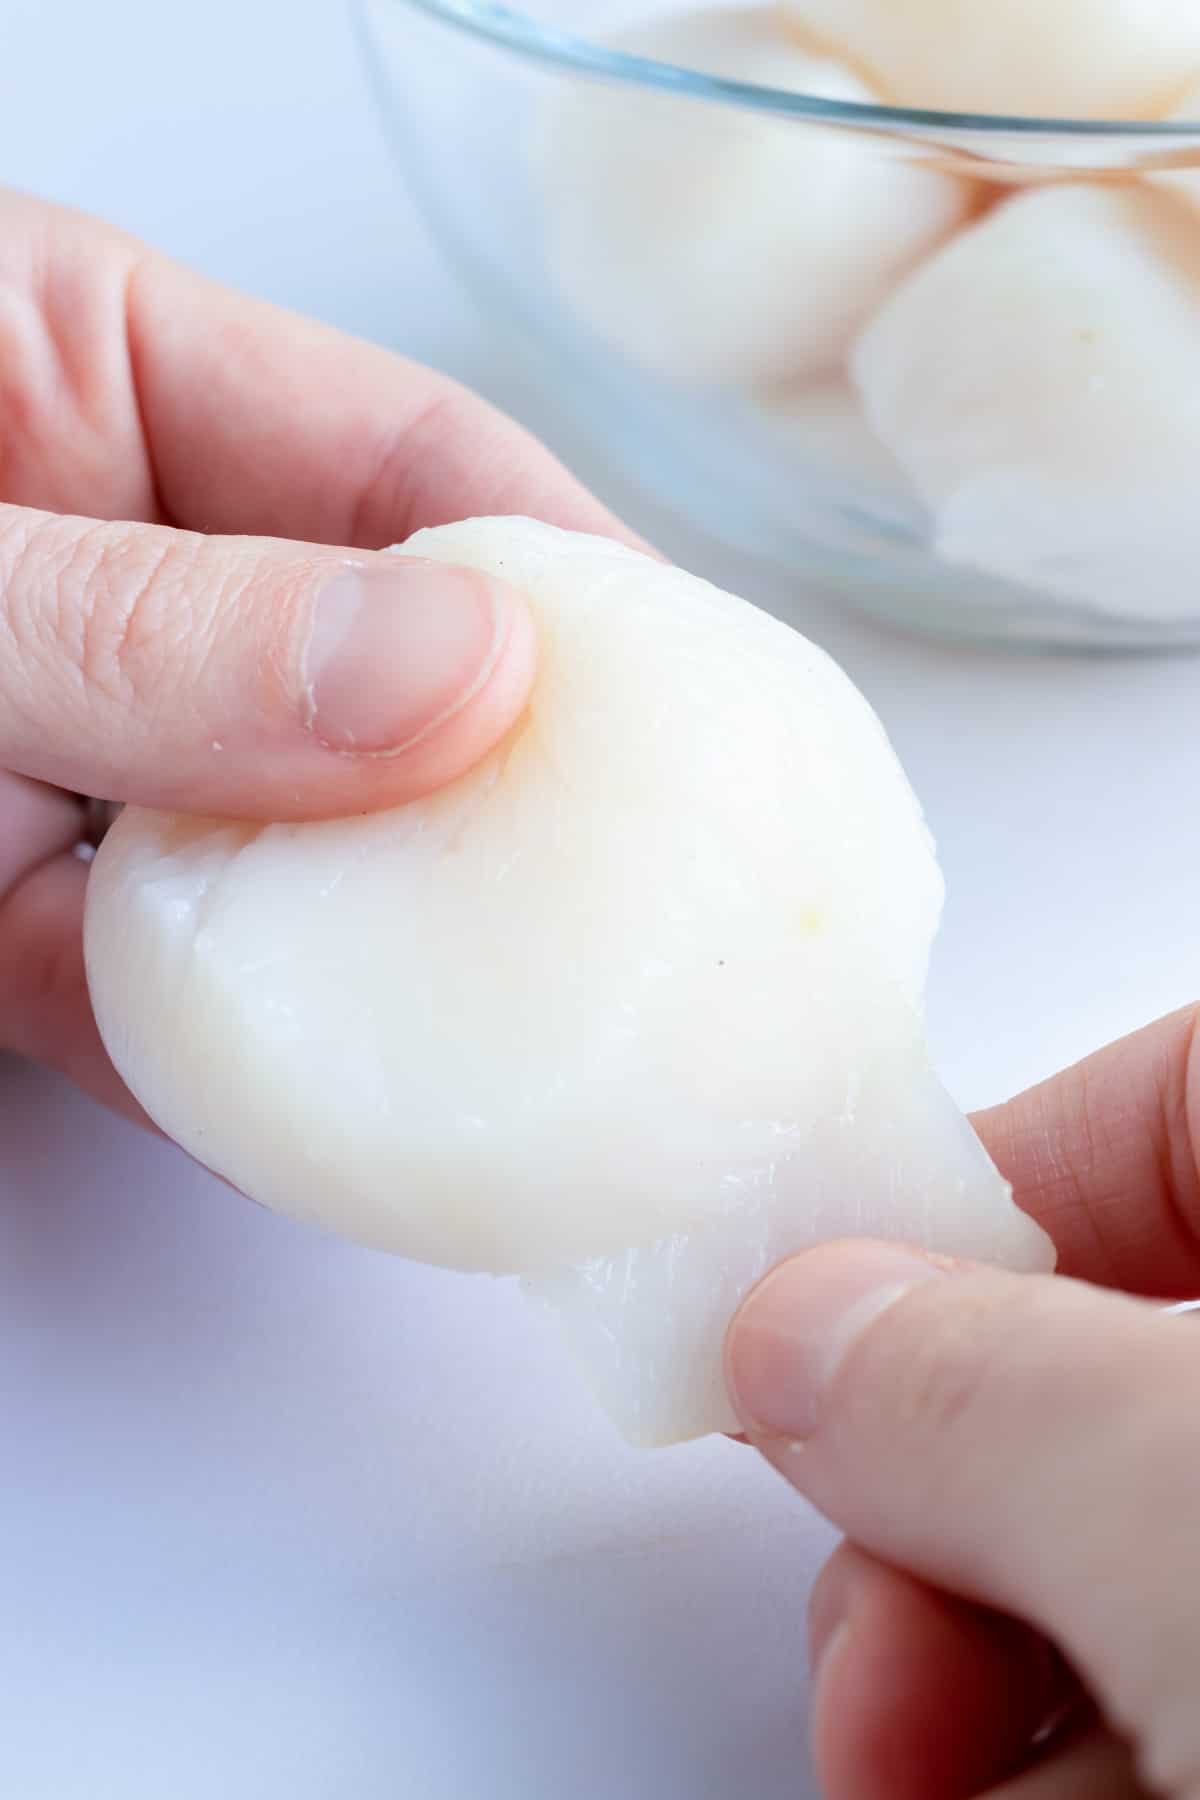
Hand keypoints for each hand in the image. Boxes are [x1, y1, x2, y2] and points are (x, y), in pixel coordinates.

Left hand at [0, 189, 629, 1117]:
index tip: (695, 703)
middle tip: (665, 894)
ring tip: (553, 1021)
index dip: (567, 581)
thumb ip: (149, 622)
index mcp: (84, 372)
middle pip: (375, 674)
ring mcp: (57, 749)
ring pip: (282, 849)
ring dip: (389, 943)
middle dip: (519, 787)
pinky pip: (156, 982)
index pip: (402, 462)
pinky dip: (235, 1045)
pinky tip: (351, 1099)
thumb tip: (459, 678)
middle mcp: (102, 565)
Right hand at [725, 1005, 1199, 1798]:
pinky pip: (1168, 1684)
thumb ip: (981, 1388)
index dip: (977, 1189)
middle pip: (1099, 1354)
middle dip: (937, 1497)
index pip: (1163, 1099)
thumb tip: (803, 1330)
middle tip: (876, 1597)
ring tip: (910, 1756)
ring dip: (961, 1657)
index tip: (819, 1316)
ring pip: (1112, 1546)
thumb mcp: (1187, 1497)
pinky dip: (1067, 1755)